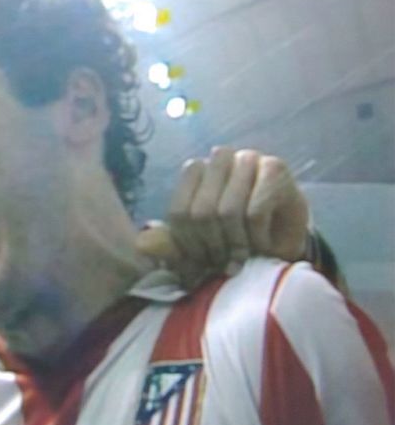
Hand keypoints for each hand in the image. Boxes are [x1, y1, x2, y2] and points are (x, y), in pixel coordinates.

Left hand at [137, 146, 308, 285]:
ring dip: (236, 244)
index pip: (179, 212)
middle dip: (214, 246)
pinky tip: (262, 246)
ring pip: (229, 211)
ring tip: (243, 257)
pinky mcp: (275, 168)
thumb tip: (141, 245)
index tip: (202, 264)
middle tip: (225, 265)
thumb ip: (171, 244)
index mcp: (194, 172)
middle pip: (202, 211)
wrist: (282, 239)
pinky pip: (256, 211)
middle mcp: (218, 159)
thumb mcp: (198, 246)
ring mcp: (248, 159)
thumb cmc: (236, 238)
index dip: (189, 244)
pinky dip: (256, 237)